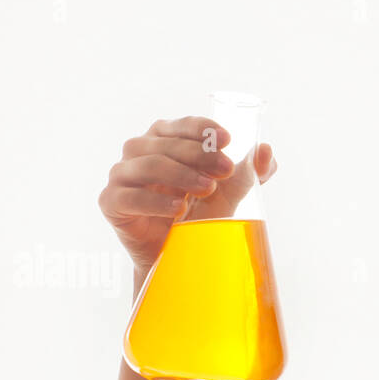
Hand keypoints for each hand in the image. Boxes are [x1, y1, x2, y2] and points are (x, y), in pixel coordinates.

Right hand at [98, 115, 277, 273]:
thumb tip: (266, 151)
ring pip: (147, 164)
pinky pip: (129, 197)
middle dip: (198, 154)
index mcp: (164, 139)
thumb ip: (252, 172)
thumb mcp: (231, 192)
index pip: (181, 125)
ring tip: (207, 189)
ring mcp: (121, 176)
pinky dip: (154, 201)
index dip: (202, 128)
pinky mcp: (111, 203)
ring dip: (180, 174)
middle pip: (165, 144)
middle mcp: (139, 151)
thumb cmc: (200, 214)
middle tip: (225, 170)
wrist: (177, 254)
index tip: (227, 140)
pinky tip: (178, 209)